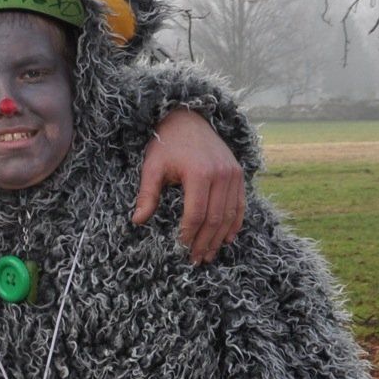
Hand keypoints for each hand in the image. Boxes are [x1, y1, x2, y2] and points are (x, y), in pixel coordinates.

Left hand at [133, 107, 243, 263]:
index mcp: (198, 173)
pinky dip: (235, 223)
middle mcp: (221, 174)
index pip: (196, 214)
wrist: (187, 119)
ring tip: (209, 254)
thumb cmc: (166, 144)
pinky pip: (240, 204)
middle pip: (215, 218)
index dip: (189, 235)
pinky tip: (227, 238)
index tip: (181, 249)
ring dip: (220, 237)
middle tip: (195, 260)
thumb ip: (147, 194)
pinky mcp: (239, 173)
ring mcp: (233, 173)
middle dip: (205, 242)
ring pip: (230, 214)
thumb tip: (137, 221)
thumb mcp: (151, 167)